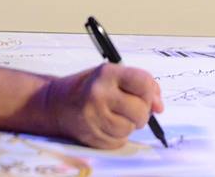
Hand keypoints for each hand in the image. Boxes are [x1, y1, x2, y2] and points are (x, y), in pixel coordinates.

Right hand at [44, 63, 163, 148]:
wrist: (56, 104)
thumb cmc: (88, 87)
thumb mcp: (112, 75)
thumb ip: (139, 85)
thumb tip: (159, 107)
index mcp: (106, 74)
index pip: (143, 82)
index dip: (150, 91)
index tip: (147, 94)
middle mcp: (99, 94)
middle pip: (140, 110)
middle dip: (141, 111)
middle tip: (130, 107)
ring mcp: (94, 117)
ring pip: (131, 128)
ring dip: (128, 124)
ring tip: (114, 114)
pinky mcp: (92, 136)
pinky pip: (120, 140)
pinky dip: (118, 135)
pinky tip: (106, 124)